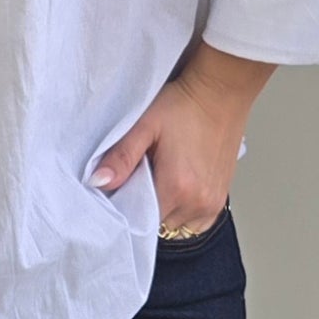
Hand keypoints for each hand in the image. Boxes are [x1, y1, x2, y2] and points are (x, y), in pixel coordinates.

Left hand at [91, 44, 274, 231]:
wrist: (220, 91)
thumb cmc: (184, 105)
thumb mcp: (145, 126)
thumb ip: (121, 157)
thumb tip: (98, 183)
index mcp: (177, 187)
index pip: (139, 220)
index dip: (125, 207)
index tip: (121, 188)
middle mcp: (197, 202)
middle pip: (157, 225)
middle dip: (143, 209)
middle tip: (140, 179)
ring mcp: (212, 203)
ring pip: (175, 227)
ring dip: (164, 212)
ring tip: (160, 183)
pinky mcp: (220, 200)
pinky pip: (196, 224)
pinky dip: (183, 214)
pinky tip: (176, 192)